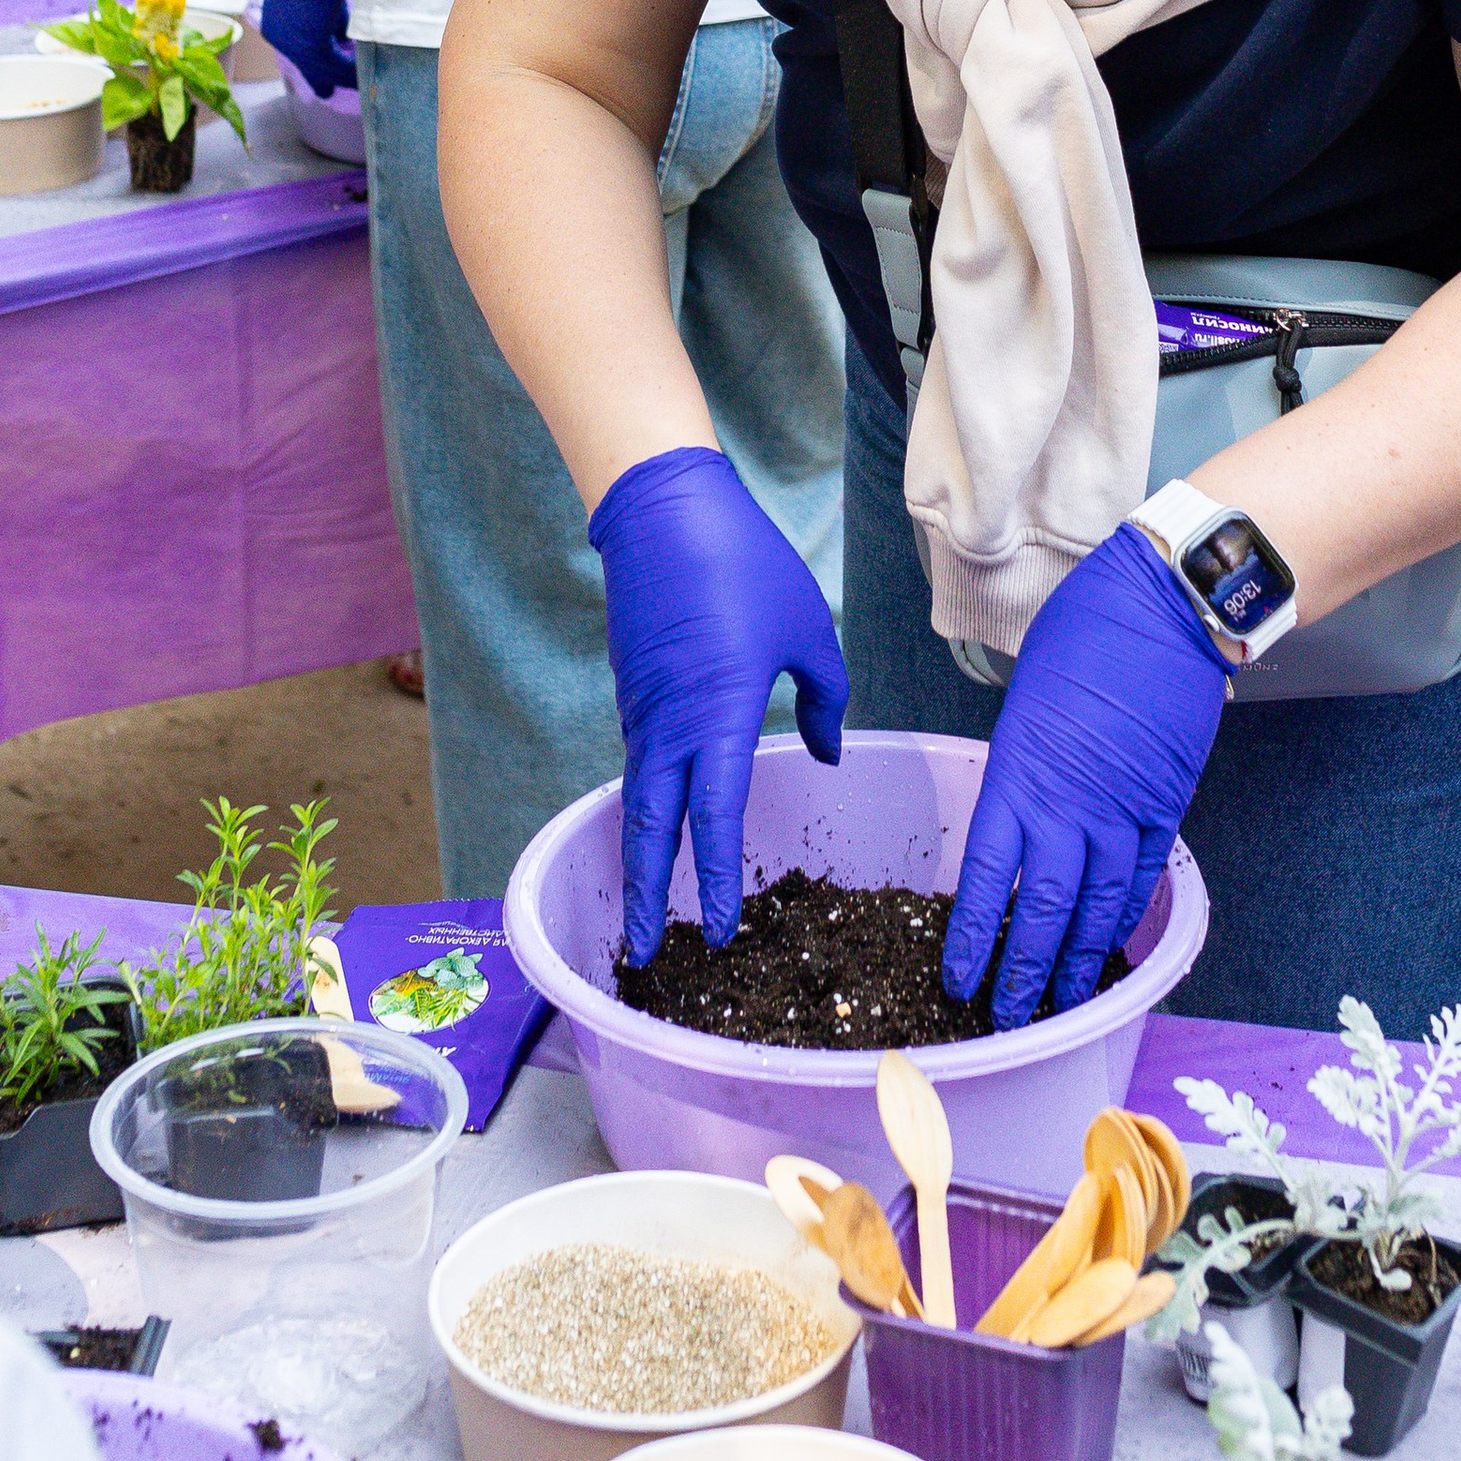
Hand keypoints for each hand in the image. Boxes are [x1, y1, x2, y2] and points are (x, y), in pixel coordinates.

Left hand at [262, 0, 356, 96]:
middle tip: (328, 91)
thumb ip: (327, 17)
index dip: (316, 58)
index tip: (332, 62)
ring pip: (322, 68)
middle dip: (320, 78)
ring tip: (359, 83)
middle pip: (305, 64)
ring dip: (343, 76)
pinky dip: (350, 69)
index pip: (297, 47)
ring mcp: (292, 44)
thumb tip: (342, 35)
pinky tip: (363, 71)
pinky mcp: (310, 47)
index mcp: (275, 21)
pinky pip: (335, 65)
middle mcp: (279, 36)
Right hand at [591, 445, 847, 961]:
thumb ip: (825, 699)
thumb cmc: (744, 566)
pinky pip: (640, 760)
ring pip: (640, 797)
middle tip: (645, 951)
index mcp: (716, 718)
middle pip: (650, 828)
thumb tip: (827, 752)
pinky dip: (646, 802)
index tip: (717, 933)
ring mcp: (642, 708)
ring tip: (648, 902)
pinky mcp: (633, 689)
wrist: (662, 509)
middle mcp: (668, 726)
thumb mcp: (807, 632)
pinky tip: (661, 819)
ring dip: (642, 853)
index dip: (713, 881)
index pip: (712, 821)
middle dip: (646, 894)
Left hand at [943, 525, 1223, 1030]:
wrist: (1160, 609)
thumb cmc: (1081, 638)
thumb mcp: (1025, 705)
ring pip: (1095, 909)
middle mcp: (1069, 807)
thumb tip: (1014, 819)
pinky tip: (1109, 950)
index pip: (986, 879)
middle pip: (1042, 910)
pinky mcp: (1167, 807)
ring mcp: (1124, 812)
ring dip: (1074, 964)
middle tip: (1003, 1018)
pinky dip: (1122, 921)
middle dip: (1021, 973)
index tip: (956, 981)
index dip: (972, 939)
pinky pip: (1141, 880)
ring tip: (1057, 1006)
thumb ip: (1019, 771)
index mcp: (1018, 775)